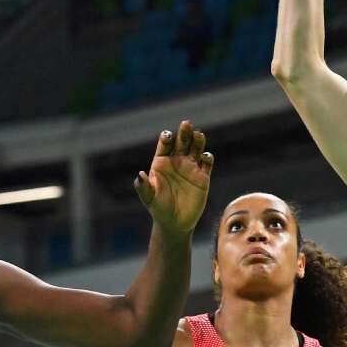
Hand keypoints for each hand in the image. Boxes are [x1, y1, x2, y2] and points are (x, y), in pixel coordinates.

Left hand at [136, 120, 212, 236]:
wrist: (175, 222)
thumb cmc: (158, 209)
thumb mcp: (149, 199)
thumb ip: (143, 187)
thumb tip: (139, 175)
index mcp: (161, 164)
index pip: (164, 146)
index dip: (166, 139)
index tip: (168, 136)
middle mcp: (176, 162)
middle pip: (182, 143)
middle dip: (184, 133)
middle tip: (186, 124)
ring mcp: (190, 168)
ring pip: (196, 148)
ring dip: (198, 141)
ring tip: (198, 134)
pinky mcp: (203, 177)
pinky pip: (207, 163)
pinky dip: (207, 157)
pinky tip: (205, 156)